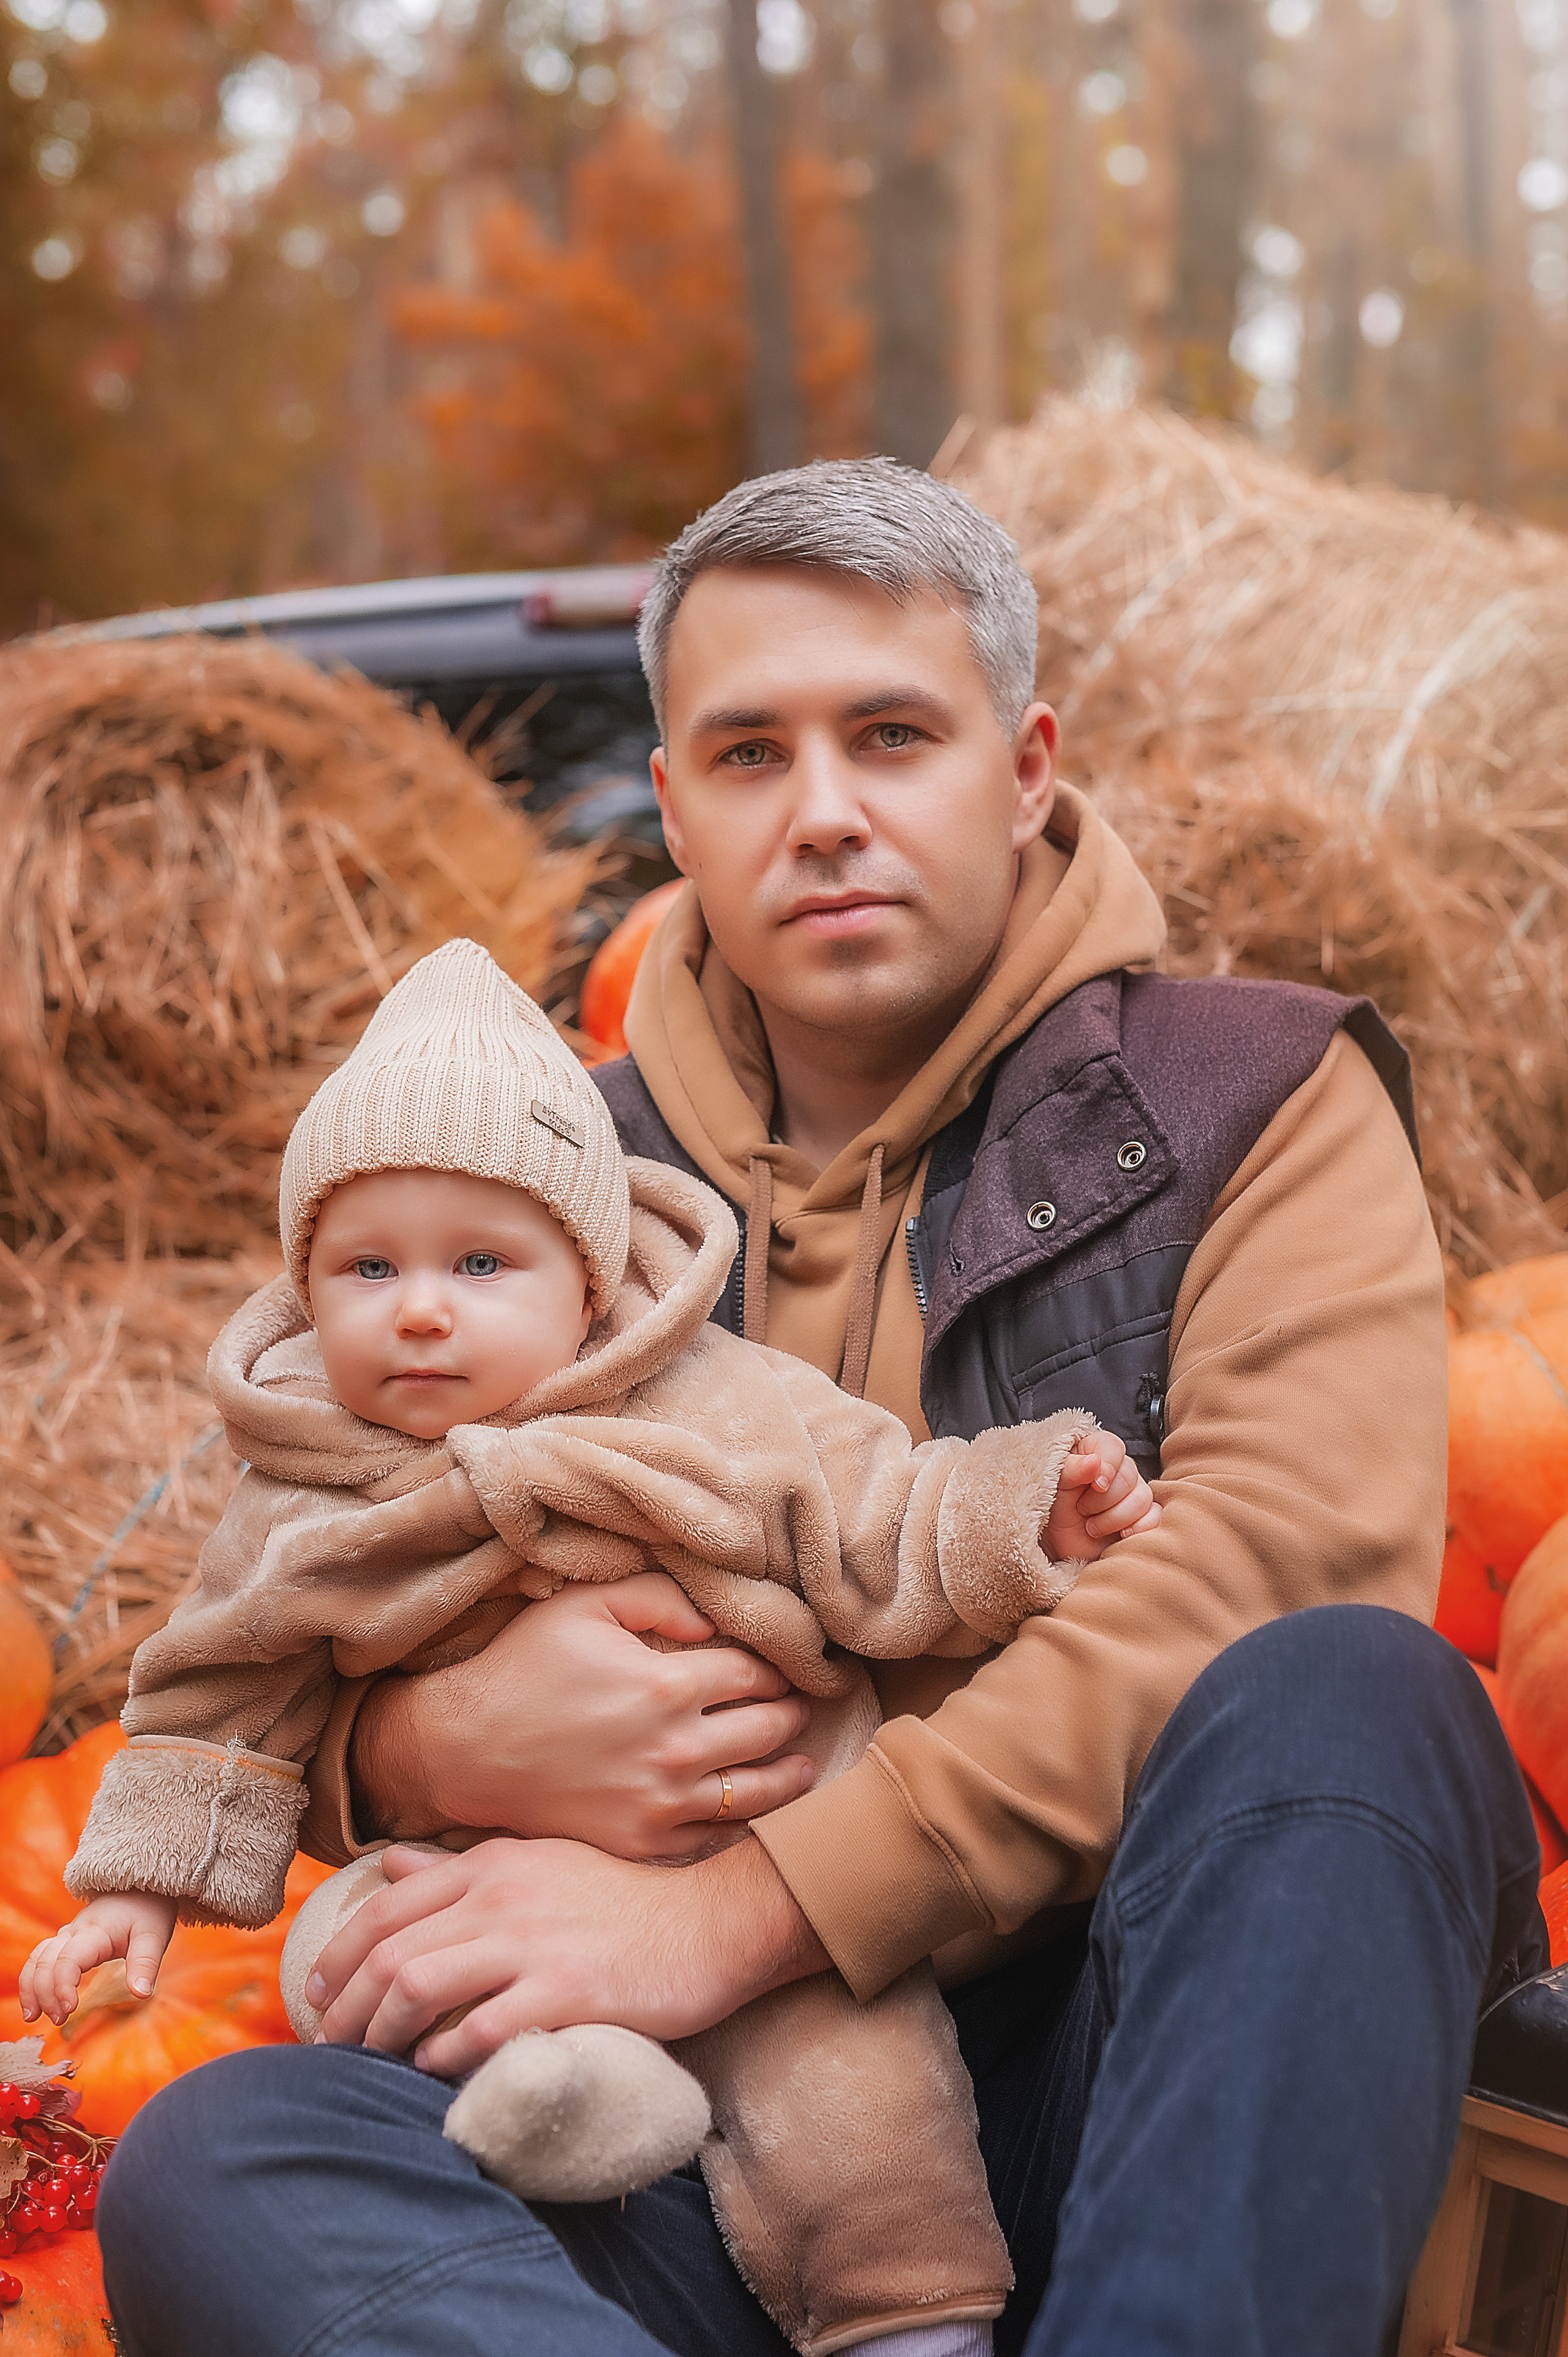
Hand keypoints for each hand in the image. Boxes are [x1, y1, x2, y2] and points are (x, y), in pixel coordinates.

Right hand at [19, 1891, 176, 2025]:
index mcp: (96, 1931)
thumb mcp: (154, 1936)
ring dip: (31, 1988)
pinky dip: (31, 1979)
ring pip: (36, 1959)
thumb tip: (141, 1994)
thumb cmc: (148, 1911)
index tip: (71, 2009)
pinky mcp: (65, 1940)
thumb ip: (146, 1964)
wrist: (142, 1888)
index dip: (62, 1985)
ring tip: (33, 2017)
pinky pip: (39, 1958)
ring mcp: (67, 1934)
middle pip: (45, 1961)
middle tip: (58, 2020)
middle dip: (45, 1993)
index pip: (68, 1958)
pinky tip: (35, 2003)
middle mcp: (74, 1931)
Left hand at [309, 1833, 829, 2077]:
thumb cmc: (622, 1898)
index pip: (386, 1904)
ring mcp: (532, 1944)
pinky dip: (441, 2055)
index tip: (314, 1991)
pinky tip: (431, 2070)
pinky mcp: (565, 1993)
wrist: (710, 1921)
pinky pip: (480, 2029)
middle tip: (327, 2043)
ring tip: (369, 2063)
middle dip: (343, 2005)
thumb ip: (462, 1865)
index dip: (337, 1952)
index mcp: (492, 1864)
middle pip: (389, 1951)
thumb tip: (392, 1862)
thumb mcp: (540, 1861)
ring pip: (418, 1987)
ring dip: (380, 2034)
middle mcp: (502, 1897)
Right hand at [351, 1571, 815, 1860]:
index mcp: (667, 1684)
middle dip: (793, 1713)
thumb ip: (661, 1598)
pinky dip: (744, 1824)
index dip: (780, 1665)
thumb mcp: (586, 1605)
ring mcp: (662, 1803)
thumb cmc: (524, 1667)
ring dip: (790, 1774)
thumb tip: (717, 1620)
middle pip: (769, 1729)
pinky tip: (757, 1812)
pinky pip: (714, 1837)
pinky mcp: (643, 1842)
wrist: (465, 1750)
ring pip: (757, 1791)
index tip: (792, 1665)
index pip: (756, 1672)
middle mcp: (675, 1748)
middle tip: (806, 1706)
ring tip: (804, 1764)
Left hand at [1044, 1435, 1161, 1560]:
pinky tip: (1121, 1535)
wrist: (1057, 1539)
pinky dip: (1139, 1528)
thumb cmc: (1053, 1503)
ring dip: (1114, 1518)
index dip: (1107, 1465)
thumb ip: (1072, 1468)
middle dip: (1102, 1500)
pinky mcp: (1142, 1516)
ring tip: (1091, 1527)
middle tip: (1081, 1509)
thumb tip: (1094, 1462)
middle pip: (1128, 1476)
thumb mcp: (1054, 1483)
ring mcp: (1133, 1492)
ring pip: (1142, 1499)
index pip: (1113, 1446)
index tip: (1095, 1484)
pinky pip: (1155, 1518)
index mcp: (1096, 1451)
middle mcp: (1119, 1469)